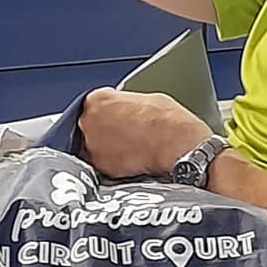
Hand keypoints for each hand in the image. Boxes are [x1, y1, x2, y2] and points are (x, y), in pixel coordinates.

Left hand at [78, 89, 208, 179]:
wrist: (177, 148)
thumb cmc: (169, 122)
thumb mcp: (149, 99)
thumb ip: (129, 104)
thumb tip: (130, 109)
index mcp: (98, 99)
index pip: (95, 105)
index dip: (109, 112)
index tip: (118, 117)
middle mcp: (89, 122)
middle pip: (90, 126)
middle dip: (105, 131)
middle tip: (126, 134)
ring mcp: (92, 147)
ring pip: (95, 148)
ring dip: (108, 149)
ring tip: (131, 149)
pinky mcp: (100, 168)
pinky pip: (104, 166)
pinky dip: (114, 165)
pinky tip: (132, 161)